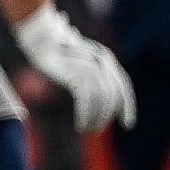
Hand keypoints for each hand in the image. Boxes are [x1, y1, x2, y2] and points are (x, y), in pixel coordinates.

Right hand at [14, 4, 135, 132]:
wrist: (41, 39)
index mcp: (106, 59)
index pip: (122, 86)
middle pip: (112, 96)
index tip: (128, 124)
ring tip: (87, 129)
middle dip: (107, 116)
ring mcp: (91, 67)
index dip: (128, 106)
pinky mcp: (78, 74)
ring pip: (101, 100)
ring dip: (96, 118)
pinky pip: (87, 100)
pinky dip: (86, 115)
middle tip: (95, 130)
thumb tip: (94, 94)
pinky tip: (80, 124)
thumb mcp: (78, 61)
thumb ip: (90, 74)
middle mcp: (103, 62)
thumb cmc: (56, 51)